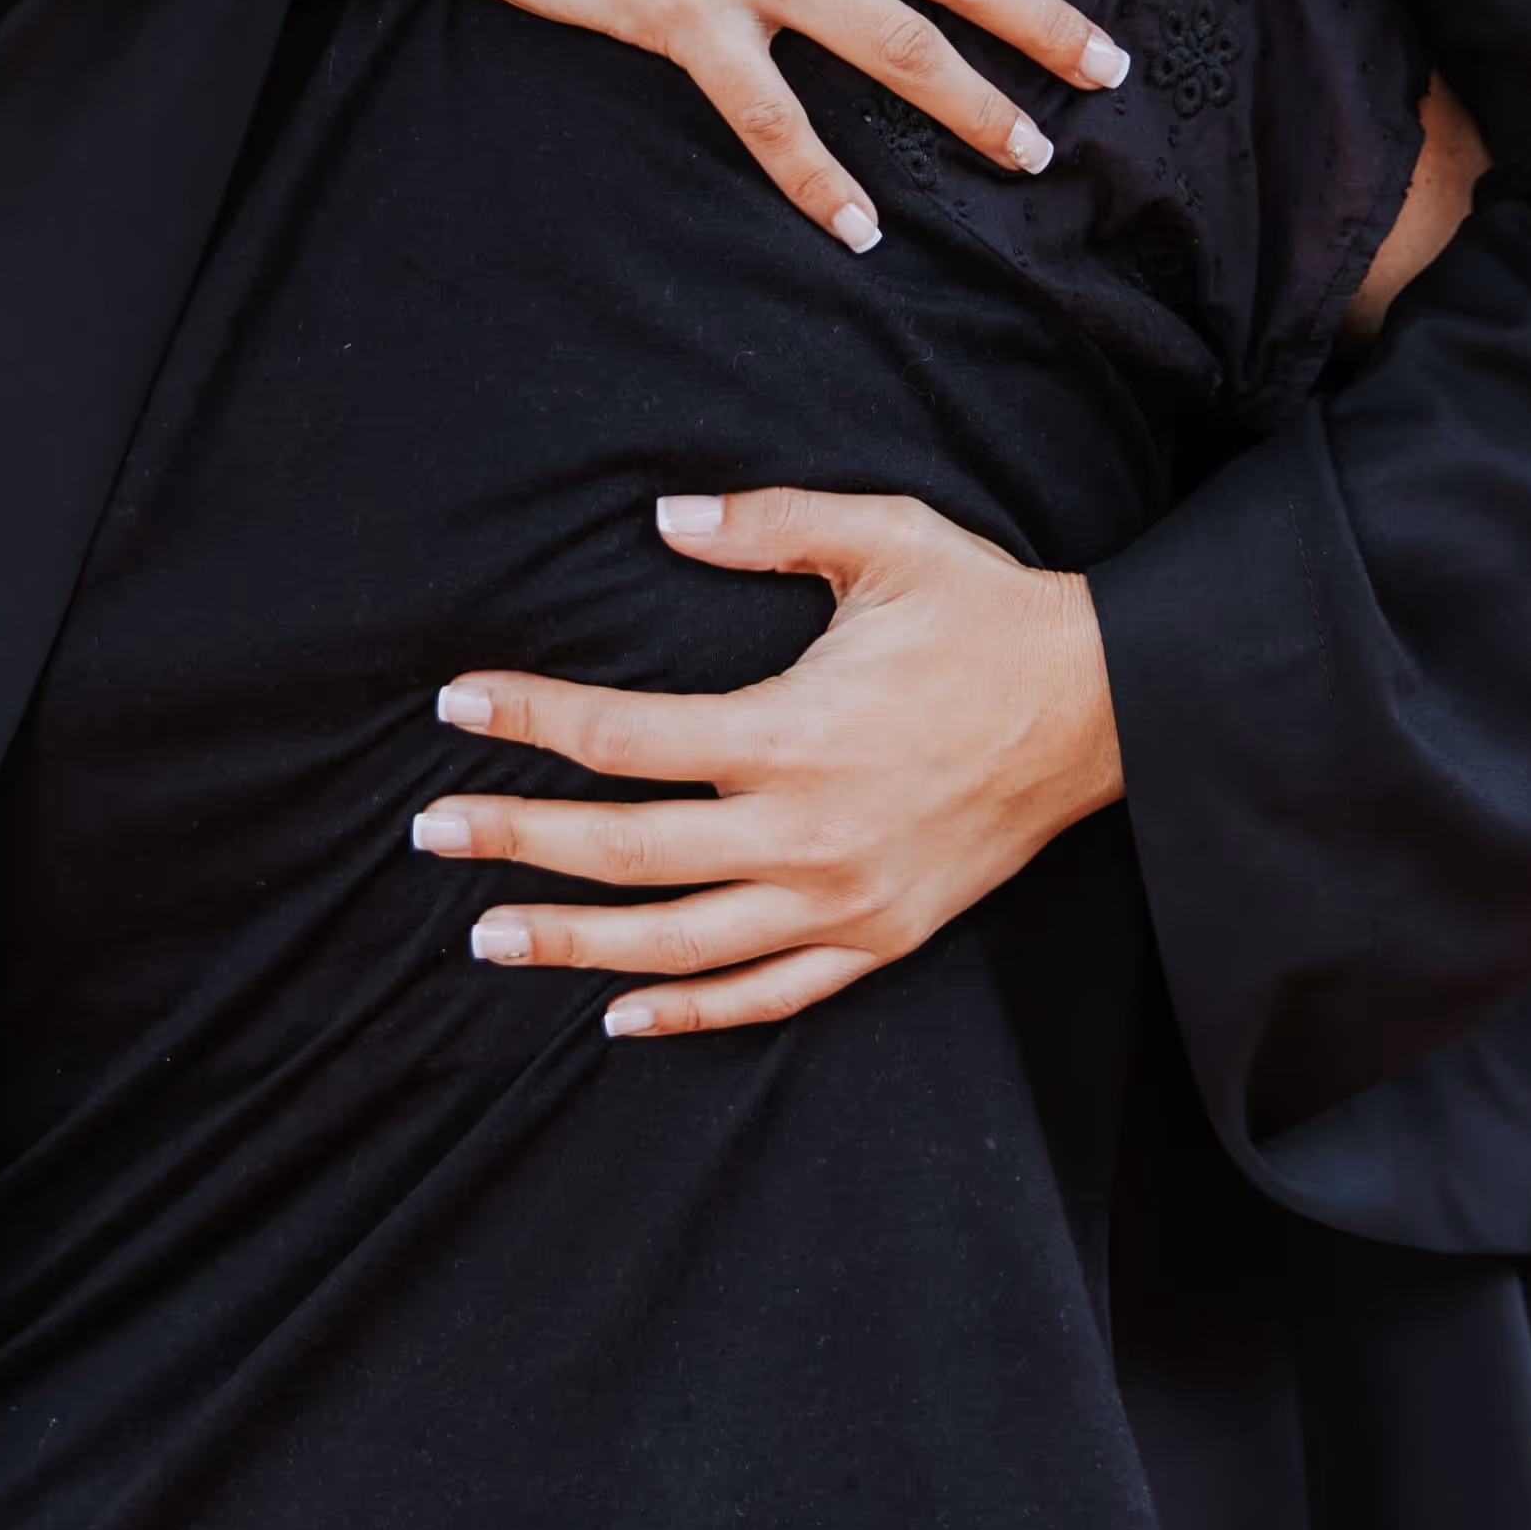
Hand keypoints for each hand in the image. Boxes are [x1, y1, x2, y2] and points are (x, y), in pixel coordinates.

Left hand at [411, 486, 1122, 1036]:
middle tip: (428, 834)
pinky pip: (769, 993)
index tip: (456, 706)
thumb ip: (765, 522)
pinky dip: (691, 1011)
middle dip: (516, 840)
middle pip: (627, 851)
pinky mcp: (881, 937)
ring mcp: (843, 899)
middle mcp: (806, 832)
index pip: (625, 737)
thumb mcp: (881, 538)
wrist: (1102, 705)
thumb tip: (663, 516)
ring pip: (681, 942)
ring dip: (574, 943)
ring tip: (488, 936)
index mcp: (792, 731)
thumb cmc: (983, 611)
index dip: (530, 720)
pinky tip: (620, 1013)